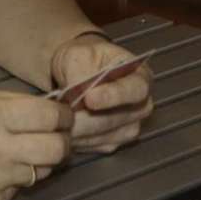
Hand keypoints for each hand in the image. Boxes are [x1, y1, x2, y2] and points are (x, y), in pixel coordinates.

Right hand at [0, 89, 73, 199]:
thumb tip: (54, 109)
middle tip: (54, 139)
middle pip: (57, 148)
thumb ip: (13, 103)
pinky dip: (13, 181)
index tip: (62, 118)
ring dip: (37, 162)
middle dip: (62, 142)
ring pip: (43, 171)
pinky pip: (19, 190)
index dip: (63, 117)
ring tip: (15, 155)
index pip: (51, 116)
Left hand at [50, 32, 153, 153]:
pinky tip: (64, 125)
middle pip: (117, 118)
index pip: (135, 90)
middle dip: (87, 116)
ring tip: (59, 115)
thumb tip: (76, 91)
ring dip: (78, 128)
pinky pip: (94, 145)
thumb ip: (79, 70)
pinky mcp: (113, 143)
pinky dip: (76, 138)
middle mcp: (141, 105)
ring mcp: (129, 127)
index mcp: (140, 77)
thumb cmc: (83, 60)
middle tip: (63, 110)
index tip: (89, 98)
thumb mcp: (78, 54)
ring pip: (103, 135)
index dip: (113, 96)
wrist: (76, 72)